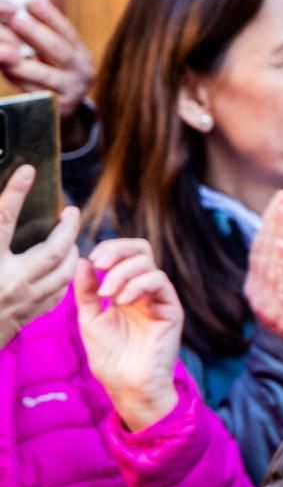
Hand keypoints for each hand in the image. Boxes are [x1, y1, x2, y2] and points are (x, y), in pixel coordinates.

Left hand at [0, 0, 93, 144]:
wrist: (65, 105)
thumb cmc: (54, 70)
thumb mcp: (54, 51)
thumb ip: (37, 34)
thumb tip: (10, 14)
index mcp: (81, 53)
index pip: (67, 31)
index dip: (50, 16)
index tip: (31, 3)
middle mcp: (82, 72)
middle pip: (60, 51)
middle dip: (37, 35)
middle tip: (16, 21)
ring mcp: (72, 91)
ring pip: (47, 76)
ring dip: (24, 63)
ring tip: (7, 52)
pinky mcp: (58, 108)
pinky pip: (35, 92)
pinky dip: (18, 81)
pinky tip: (7, 70)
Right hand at [0, 165, 79, 349]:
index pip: (2, 220)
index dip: (16, 193)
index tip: (28, 171)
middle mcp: (8, 281)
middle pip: (51, 251)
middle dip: (67, 229)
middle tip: (72, 210)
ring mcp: (22, 301)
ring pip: (62, 273)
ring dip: (72, 252)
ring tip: (72, 236)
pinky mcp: (27, 315)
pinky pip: (58, 295)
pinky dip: (65, 277)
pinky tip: (65, 266)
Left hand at [76, 240, 182, 431]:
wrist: (127, 384)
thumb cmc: (110, 356)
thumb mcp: (89, 317)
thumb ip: (86, 289)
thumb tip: (83, 260)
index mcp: (126, 290)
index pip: (125, 255)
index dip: (110, 249)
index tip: (92, 261)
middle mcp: (145, 291)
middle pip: (141, 250)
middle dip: (118, 250)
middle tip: (100, 263)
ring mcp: (160, 299)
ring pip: (148, 264)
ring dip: (123, 273)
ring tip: (107, 294)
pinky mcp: (171, 310)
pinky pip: (159, 282)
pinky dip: (137, 285)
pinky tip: (121, 301)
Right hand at [244, 190, 282, 353]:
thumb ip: (278, 275)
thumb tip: (279, 245)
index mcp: (256, 288)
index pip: (259, 249)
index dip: (267, 224)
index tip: (277, 201)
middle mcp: (258, 294)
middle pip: (263, 250)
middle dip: (272, 221)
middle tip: (282, 196)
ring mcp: (269, 304)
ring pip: (271, 262)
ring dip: (278, 233)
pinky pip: (281, 283)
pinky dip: (282, 261)